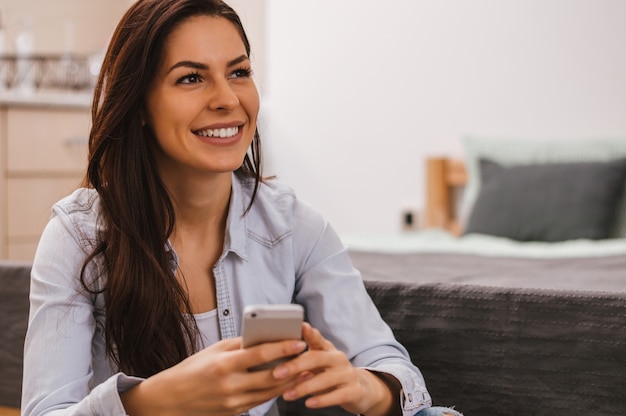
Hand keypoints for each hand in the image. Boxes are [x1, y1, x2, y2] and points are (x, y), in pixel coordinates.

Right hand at [121, 336, 307, 415]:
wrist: (171, 399)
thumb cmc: (193, 369)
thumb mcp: (214, 350)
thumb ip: (240, 344)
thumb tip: (265, 335)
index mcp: (224, 364)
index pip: (260, 354)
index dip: (282, 348)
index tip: (299, 341)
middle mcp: (230, 385)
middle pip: (271, 376)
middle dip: (293, 366)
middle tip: (309, 356)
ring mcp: (233, 402)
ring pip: (270, 392)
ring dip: (290, 381)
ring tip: (304, 369)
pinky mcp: (235, 412)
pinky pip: (261, 401)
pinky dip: (275, 391)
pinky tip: (287, 383)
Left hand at [273, 323, 400, 415]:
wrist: (360, 389)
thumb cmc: (330, 374)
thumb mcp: (319, 363)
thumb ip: (302, 357)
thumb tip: (275, 355)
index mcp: (327, 349)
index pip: (317, 338)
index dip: (309, 332)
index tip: (300, 326)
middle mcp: (338, 358)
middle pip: (317, 358)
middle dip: (295, 365)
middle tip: (277, 373)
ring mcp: (347, 374)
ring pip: (325, 379)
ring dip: (304, 387)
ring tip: (287, 395)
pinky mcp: (354, 390)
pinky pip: (336, 395)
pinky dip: (321, 400)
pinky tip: (308, 403)